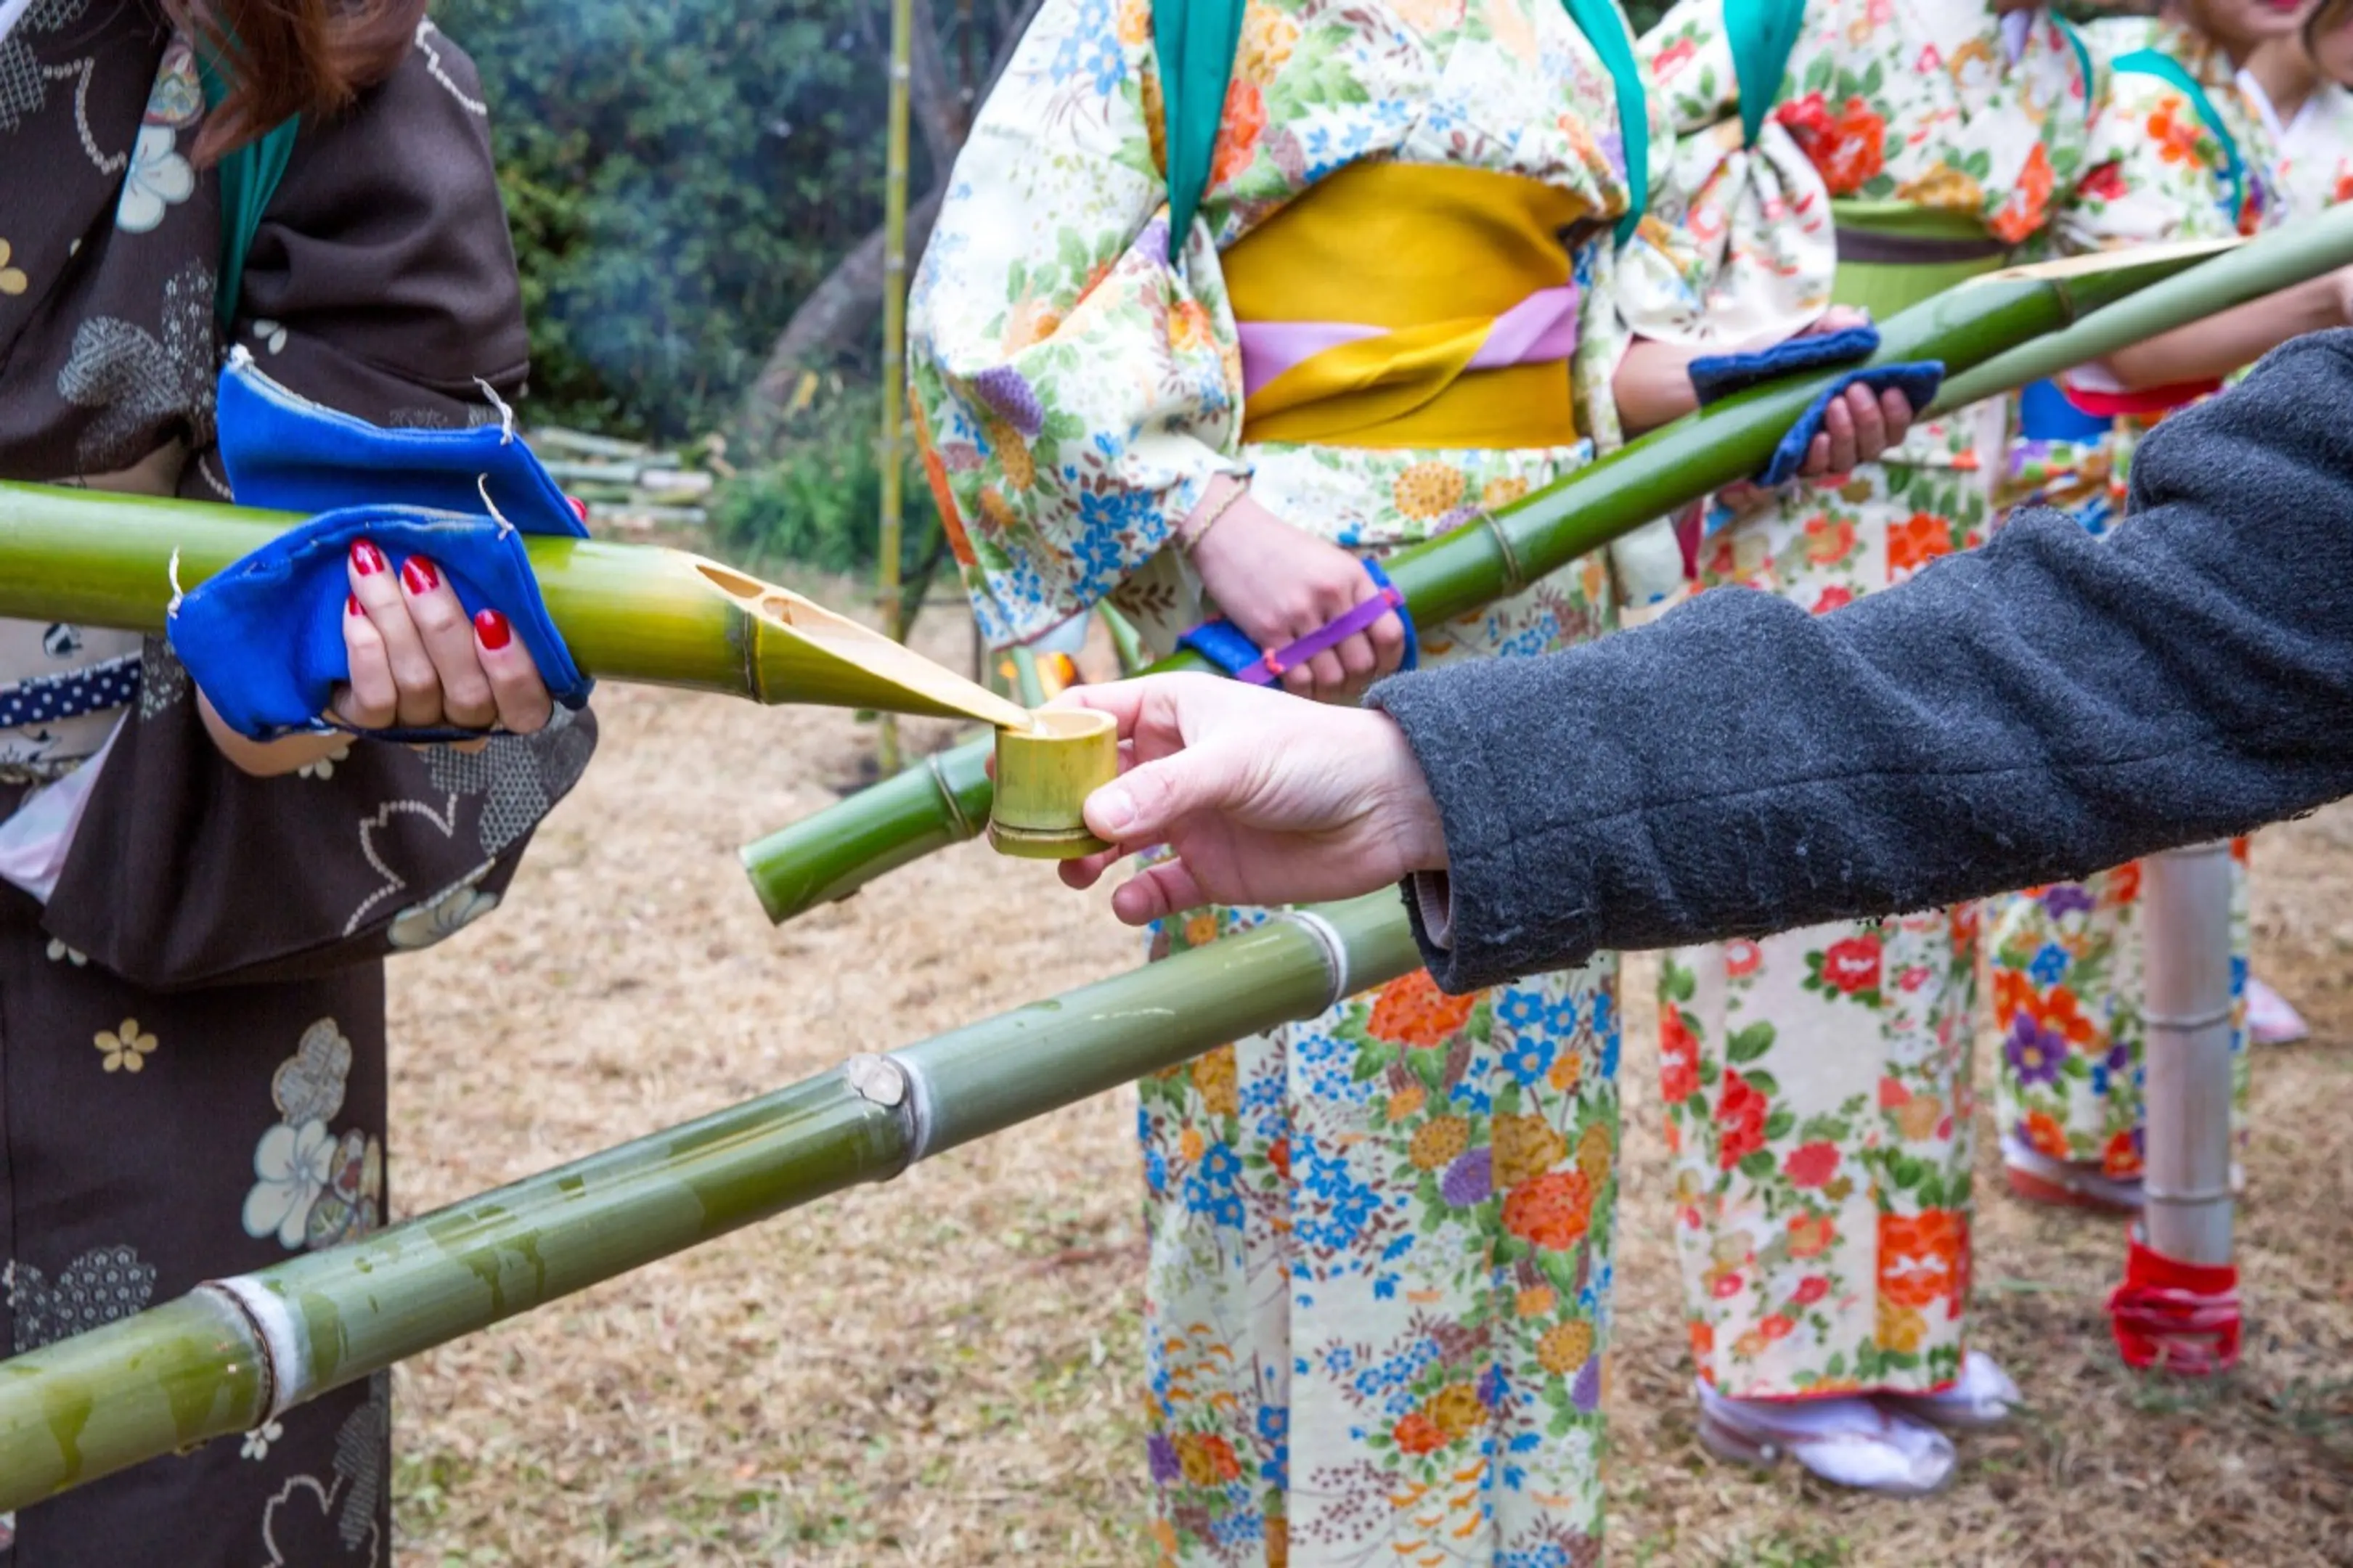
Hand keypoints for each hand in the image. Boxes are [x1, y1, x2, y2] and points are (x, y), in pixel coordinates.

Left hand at [338, 538, 552, 734]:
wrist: (368, 648)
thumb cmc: (456, 602)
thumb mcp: (496, 582)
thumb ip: (537, 558)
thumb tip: (572, 507)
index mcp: (514, 696)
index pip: (528, 707)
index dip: (514, 671)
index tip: (492, 617)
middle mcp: (472, 720)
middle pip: (468, 693)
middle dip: (442, 625)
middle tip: (419, 566)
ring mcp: (421, 726)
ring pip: (416, 684)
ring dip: (392, 617)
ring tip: (369, 561)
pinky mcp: (371, 723)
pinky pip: (373, 700)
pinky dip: (364, 650)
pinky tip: (353, 606)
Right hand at [1053, 674, 1446, 924]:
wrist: (1391, 810)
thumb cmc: (1318, 755)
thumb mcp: (1233, 761)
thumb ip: (1163, 791)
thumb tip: (1092, 820)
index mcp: (1171, 712)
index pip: (1090, 714)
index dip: (1044, 734)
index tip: (1004, 764)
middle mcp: (1171, 764)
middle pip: (1088, 783)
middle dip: (1055, 808)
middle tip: (1025, 838)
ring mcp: (1188, 817)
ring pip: (1112, 838)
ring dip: (1084, 856)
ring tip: (1076, 872)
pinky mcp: (1211, 869)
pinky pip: (1155, 887)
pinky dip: (1134, 898)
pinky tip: (1129, 903)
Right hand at [1186, 487, 1405, 703]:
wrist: (1229, 534)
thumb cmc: (1281, 549)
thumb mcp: (1330, 561)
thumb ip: (1355, 595)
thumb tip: (1376, 639)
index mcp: (1353, 577)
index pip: (1390, 633)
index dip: (1390, 660)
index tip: (1381, 669)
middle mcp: (1331, 596)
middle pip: (1361, 662)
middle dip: (1358, 680)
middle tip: (1347, 682)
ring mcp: (1299, 615)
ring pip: (1331, 677)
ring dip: (1330, 690)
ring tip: (1324, 686)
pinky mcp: (1269, 632)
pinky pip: (1297, 679)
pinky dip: (1303, 690)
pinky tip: (1301, 685)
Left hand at [1790, 306, 1913, 481]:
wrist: (1734, 373)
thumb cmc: (1783, 354)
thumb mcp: (1808, 332)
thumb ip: (1834, 325)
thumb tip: (1860, 325)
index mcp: (1863, 407)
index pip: (1896, 423)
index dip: (1901, 413)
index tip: (1892, 390)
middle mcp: (1848, 435)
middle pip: (1877, 444)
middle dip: (1871, 418)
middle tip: (1854, 389)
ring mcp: (1822, 452)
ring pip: (1849, 459)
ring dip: (1847, 433)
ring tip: (1833, 404)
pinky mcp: (1794, 463)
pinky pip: (1815, 469)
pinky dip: (1820, 455)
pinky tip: (1816, 437)